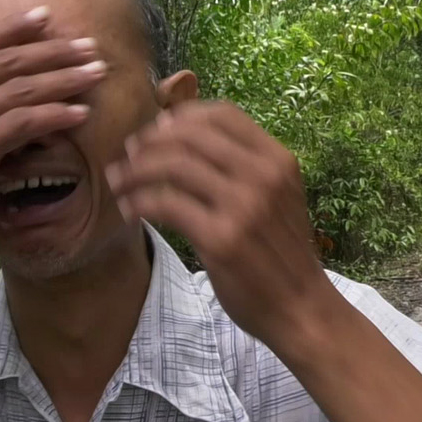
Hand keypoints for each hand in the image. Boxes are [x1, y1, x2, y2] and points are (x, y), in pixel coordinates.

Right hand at [0, 7, 105, 261]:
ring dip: (64, 79)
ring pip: (20, 89)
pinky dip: (53, 116)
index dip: (15, 28)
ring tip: (97, 73)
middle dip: (54, 51)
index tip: (48, 17)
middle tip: (89, 46)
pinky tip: (79, 114)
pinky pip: (21, 126)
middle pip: (7, 62)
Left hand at [104, 101, 337, 343]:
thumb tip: (176, 132)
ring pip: (172, 165)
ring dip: (135, 171)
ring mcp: (243, 206)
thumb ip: (241, 167)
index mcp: (278, 159)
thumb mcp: (276, 197)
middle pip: (189, 135)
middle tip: (127, 157)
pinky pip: (165, 204)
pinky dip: (138, 202)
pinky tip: (130, 210)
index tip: (155, 131)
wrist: (301, 308)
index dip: (180, 115)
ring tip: (119, 182)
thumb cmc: (281, 255)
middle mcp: (263, 175)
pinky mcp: (220, 238)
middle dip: (149, 141)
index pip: (222, 113)